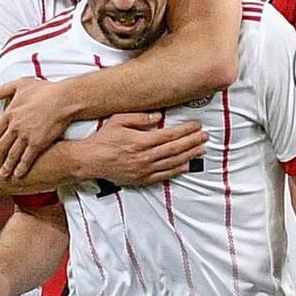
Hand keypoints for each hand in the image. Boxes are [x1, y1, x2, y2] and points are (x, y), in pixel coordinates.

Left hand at [0, 77, 77, 178]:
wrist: (63, 99)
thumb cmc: (46, 90)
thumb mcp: (21, 84)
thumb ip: (4, 89)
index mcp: (10, 114)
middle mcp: (15, 126)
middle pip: (1, 147)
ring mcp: (26, 136)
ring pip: (12, 155)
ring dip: (7, 166)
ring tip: (4, 174)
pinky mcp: (37, 143)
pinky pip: (26, 158)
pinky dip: (21, 167)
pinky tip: (18, 174)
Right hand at [81, 113, 206, 186]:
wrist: (90, 160)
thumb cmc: (103, 139)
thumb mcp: (118, 120)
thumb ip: (139, 117)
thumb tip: (158, 116)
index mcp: (140, 141)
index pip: (169, 135)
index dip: (185, 130)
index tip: (196, 126)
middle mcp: (144, 157)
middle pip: (175, 149)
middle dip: (192, 142)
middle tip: (205, 137)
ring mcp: (143, 170)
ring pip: (172, 163)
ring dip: (189, 156)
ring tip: (201, 149)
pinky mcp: (141, 179)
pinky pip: (164, 175)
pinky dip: (177, 170)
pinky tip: (187, 165)